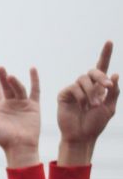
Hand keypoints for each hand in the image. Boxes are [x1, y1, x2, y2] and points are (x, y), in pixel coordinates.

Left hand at [0, 67, 40, 166]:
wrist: (19, 146)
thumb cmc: (1, 139)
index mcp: (0, 108)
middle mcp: (11, 105)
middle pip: (7, 87)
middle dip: (3, 77)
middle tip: (0, 67)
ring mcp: (23, 104)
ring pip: (18, 88)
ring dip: (14, 82)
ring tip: (10, 76)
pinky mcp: (34, 106)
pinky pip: (35, 90)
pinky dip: (34, 79)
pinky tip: (32, 69)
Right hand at [58, 41, 118, 164]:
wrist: (81, 136)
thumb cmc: (95, 124)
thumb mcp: (109, 108)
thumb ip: (113, 92)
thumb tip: (114, 73)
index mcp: (98, 88)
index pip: (102, 68)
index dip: (105, 54)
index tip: (109, 41)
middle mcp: (86, 86)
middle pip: (93, 71)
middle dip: (101, 77)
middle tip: (107, 87)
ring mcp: (74, 90)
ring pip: (83, 79)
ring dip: (91, 92)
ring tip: (92, 106)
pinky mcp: (64, 94)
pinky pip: (73, 88)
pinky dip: (80, 96)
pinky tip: (81, 105)